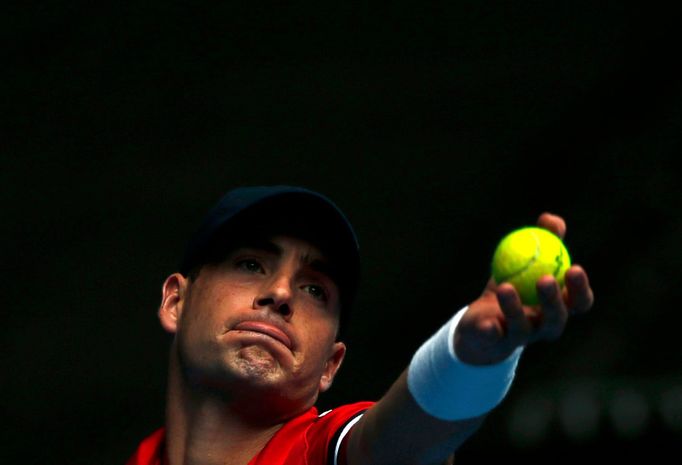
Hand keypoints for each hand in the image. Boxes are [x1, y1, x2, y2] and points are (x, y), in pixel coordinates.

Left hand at [454, 213, 593, 364]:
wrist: (481, 320)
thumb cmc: (512, 286)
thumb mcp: (526, 261)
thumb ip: (543, 241)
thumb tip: (551, 219)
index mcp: (558, 309)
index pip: (579, 303)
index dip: (580, 290)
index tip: (574, 269)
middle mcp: (543, 328)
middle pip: (555, 320)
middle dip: (553, 301)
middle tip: (545, 279)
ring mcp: (520, 339)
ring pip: (523, 329)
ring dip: (515, 309)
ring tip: (506, 287)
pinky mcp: (494, 343)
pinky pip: (493, 338)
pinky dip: (491, 330)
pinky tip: (488, 321)